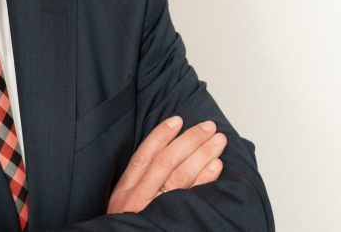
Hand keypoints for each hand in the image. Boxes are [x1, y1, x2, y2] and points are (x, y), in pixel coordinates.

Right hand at [107, 116, 226, 213]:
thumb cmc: (126, 231)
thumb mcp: (122, 211)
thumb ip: (138, 187)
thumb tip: (165, 159)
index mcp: (123, 193)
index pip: (144, 156)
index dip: (161, 135)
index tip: (178, 120)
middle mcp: (137, 200)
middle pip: (166, 161)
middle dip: (189, 140)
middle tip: (208, 127)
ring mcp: (153, 211)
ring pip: (179, 175)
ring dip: (201, 154)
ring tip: (217, 141)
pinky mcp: (168, 222)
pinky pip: (190, 197)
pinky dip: (204, 178)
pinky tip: (216, 166)